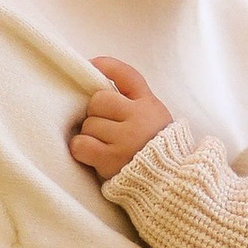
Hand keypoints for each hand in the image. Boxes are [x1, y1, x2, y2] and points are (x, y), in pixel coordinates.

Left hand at [70, 55, 175, 180]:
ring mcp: (125, 139)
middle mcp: (138, 118)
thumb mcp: (155, 118)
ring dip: (90, 135)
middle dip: (95, 114)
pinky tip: (92, 154)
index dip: (106, 66)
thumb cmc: (155, 149)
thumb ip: (135, 100)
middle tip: (105, 128)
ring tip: (105, 146)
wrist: (167, 183)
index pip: (127, 75)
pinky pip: (81, 144)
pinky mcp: (111, 159)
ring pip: (88, 124)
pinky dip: (81, 149)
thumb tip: (100, 76)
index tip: (92, 64)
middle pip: (98, 101)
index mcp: (149, 105)